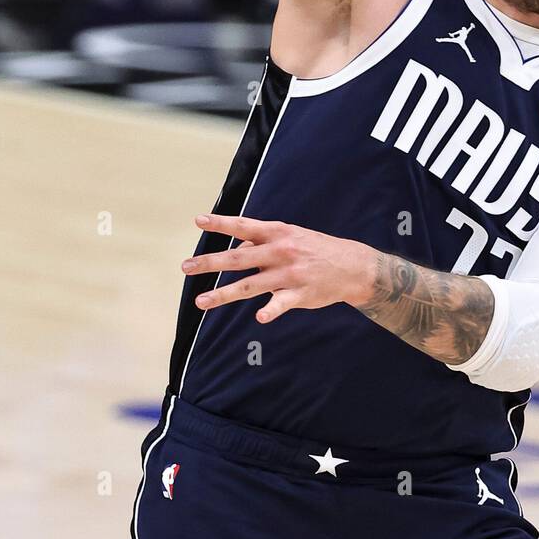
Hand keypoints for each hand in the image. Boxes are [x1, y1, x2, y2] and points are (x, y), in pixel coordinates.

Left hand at [183, 215, 375, 321]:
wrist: (353, 266)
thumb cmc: (315, 249)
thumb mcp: (290, 236)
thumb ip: (262, 243)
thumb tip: (236, 251)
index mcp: (278, 233)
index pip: (244, 226)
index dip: (221, 223)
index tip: (198, 220)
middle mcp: (281, 251)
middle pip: (238, 258)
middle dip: (209, 263)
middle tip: (185, 267)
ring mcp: (290, 274)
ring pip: (250, 285)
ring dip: (223, 294)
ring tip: (201, 302)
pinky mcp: (300, 294)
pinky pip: (280, 304)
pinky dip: (270, 310)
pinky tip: (258, 318)